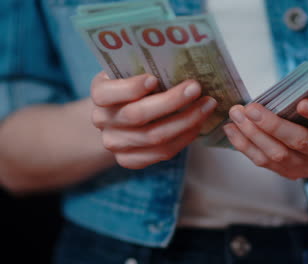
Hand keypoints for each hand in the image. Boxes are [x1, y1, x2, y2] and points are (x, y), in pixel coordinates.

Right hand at [90, 72, 216, 168]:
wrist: (121, 115)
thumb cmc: (135, 86)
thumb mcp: (133, 72)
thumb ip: (147, 68)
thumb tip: (181, 63)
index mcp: (99, 94)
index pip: (107, 93)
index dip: (130, 88)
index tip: (154, 79)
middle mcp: (102, 121)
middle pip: (137, 116)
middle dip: (171, 101)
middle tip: (196, 88)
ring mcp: (115, 144)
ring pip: (154, 137)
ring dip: (186, 120)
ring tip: (207, 105)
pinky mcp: (129, 160)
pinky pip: (162, 153)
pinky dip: (184, 138)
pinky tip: (198, 124)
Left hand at [223, 99, 307, 179]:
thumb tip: (281, 89)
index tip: (302, 103)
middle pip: (300, 141)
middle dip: (272, 125)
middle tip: (249, 108)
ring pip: (279, 155)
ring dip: (253, 135)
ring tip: (236, 116)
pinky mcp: (294, 174)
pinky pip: (266, 162)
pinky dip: (246, 146)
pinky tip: (233, 130)